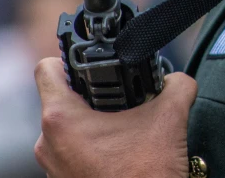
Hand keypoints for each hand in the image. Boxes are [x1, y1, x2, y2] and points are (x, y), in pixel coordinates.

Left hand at [34, 57, 195, 177]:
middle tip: (120, 95)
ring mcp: (53, 166)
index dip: (68, 58)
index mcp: (61, 119)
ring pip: (68, 127)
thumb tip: (178, 80)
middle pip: (61, 98)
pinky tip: (122, 148)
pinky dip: (95, 145)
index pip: (46, 68)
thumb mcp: (171, 118)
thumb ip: (177, 85)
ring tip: (125, 124)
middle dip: (92, 93)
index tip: (90, 61)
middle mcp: (48, 143)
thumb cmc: (146, 175)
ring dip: (94, 121)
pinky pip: (73, 151)